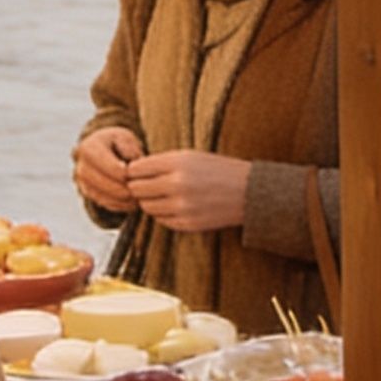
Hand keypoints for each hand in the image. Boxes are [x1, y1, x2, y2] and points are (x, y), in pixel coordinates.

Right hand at [71, 125, 143, 211]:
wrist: (102, 150)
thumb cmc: (117, 142)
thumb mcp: (123, 137)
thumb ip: (128, 146)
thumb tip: (131, 162)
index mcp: (88, 149)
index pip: (112, 168)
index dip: (128, 173)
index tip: (141, 173)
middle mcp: (81, 168)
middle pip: (107, 185)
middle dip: (127, 188)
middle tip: (143, 188)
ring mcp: (82, 183)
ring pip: (106, 198)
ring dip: (124, 200)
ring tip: (140, 196)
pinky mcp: (88, 194)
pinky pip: (105, 204)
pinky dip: (120, 205)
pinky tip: (133, 201)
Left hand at [122, 149, 252, 234]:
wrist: (247, 192)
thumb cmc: (217, 170)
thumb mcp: (191, 156)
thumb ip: (162, 162)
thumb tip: (132, 172)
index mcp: (177, 162)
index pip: (136, 169)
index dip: (134, 171)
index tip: (139, 172)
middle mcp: (177, 184)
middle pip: (137, 189)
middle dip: (138, 187)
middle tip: (147, 185)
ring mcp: (182, 206)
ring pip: (146, 207)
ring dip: (150, 201)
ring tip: (162, 195)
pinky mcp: (187, 223)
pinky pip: (161, 220)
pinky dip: (163, 214)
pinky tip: (174, 206)